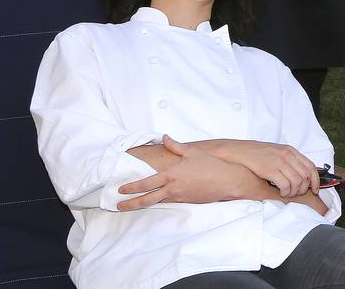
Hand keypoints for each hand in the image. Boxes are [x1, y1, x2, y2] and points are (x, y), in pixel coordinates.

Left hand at [117, 136, 262, 209]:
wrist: (227, 181)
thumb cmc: (210, 164)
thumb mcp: (192, 152)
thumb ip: (175, 145)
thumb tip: (165, 137)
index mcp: (171, 175)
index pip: (146, 183)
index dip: (132, 187)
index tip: (120, 190)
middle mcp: (172, 189)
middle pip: (146, 200)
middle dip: (130, 204)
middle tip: (118, 206)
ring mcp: (179, 197)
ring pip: (156, 203)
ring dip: (142, 205)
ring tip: (131, 206)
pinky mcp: (187, 202)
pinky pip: (169, 203)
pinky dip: (158, 203)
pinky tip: (154, 201)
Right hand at [203, 139, 318, 197]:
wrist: (240, 152)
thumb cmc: (258, 155)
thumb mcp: (277, 153)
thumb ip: (289, 161)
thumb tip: (301, 176)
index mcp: (290, 151)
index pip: (311, 167)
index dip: (316, 180)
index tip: (315, 189)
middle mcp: (287, 155)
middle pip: (305, 176)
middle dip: (303, 189)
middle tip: (295, 193)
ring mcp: (279, 161)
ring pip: (297, 182)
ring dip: (294, 192)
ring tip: (286, 193)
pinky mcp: (270, 169)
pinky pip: (286, 185)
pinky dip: (285, 192)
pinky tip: (280, 192)